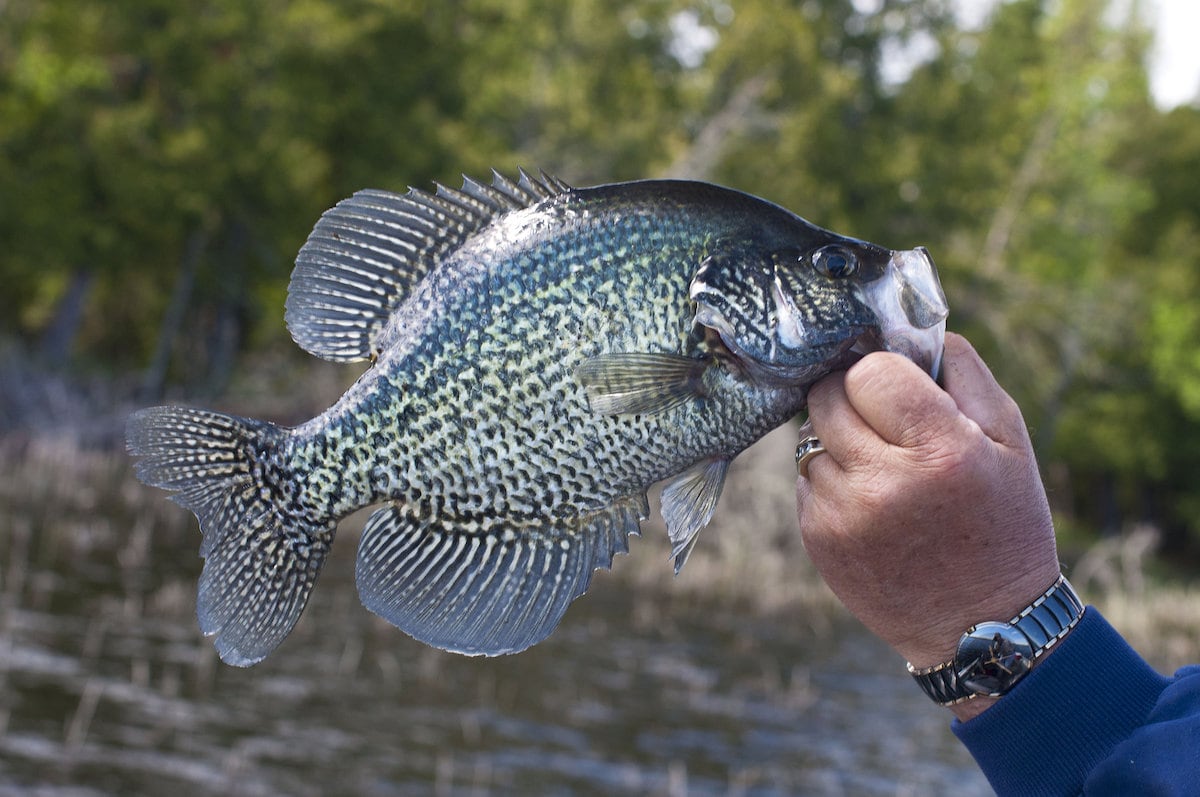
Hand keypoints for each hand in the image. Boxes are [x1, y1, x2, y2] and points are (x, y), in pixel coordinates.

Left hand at [795, 332, 1060, 719]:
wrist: (980, 628)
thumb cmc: (1002, 524)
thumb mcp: (1011, 443)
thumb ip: (963, 374)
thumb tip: (912, 329)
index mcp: (939, 451)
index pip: (871, 371)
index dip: (882, 374)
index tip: (897, 389)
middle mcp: (883, 483)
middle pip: (828, 398)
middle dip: (851, 397)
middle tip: (880, 419)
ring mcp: (843, 514)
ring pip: (810, 437)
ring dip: (839, 440)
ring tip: (881, 468)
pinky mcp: (819, 539)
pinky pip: (806, 479)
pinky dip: (830, 479)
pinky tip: (869, 503)